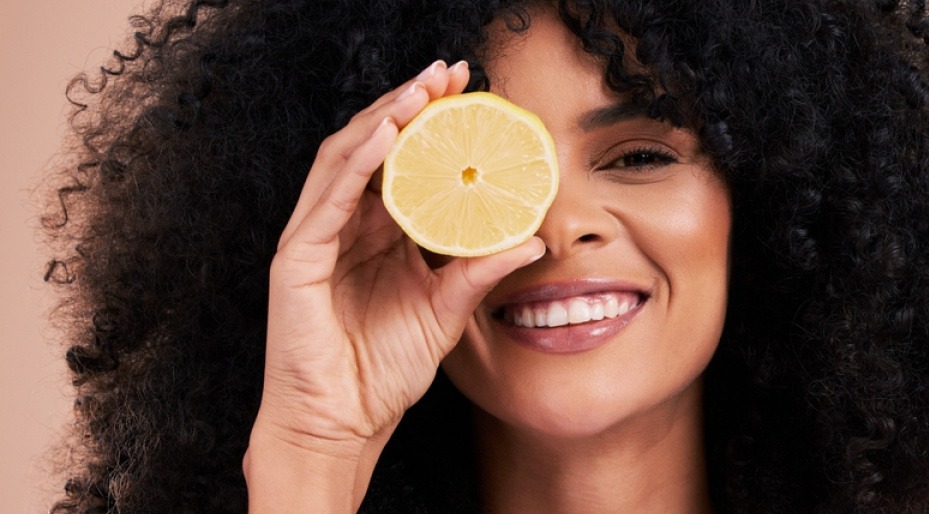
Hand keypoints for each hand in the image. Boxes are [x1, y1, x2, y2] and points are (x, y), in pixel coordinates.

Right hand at [245, 60, 544, 510]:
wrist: (340, 425)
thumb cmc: (382, 374)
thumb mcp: (445, 312)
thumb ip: (479, 271)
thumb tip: (532, 238)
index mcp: (376, 233)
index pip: (402, 161)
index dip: (432, 123)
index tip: (470, 91)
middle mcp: (343, 225)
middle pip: (374, 146)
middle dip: (410, 104)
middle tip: (450, 72)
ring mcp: (315, 238)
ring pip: (345, 159)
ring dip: (383, 119)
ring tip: (422, 91)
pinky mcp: (295, 260)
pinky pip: (327, 200)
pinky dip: (356, 163)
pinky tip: (386, 137)